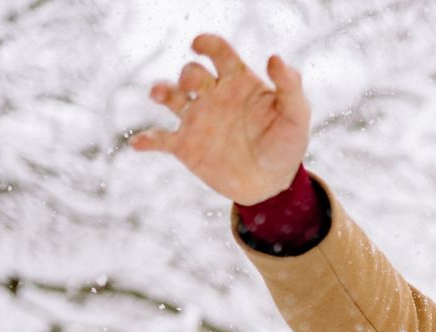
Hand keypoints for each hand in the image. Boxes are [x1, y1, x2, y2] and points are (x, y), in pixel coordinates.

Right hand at [131, 34, 310, 204]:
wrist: (272, 183)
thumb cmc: (286, 143)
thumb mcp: (296, 115)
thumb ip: (290, 85)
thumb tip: (274, 57)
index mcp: (237, 81)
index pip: (218, 52)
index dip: (206, 43)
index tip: (199, 45)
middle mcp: (212, 95)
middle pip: (191, 73)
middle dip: (188, 75)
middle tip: (193, 87)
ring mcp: (197, 120)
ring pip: (170, 96)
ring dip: (160, 90)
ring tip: (159, 94)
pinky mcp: (186, 146)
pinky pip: (160, 139)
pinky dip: (146, 139)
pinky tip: (139, 143)